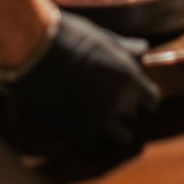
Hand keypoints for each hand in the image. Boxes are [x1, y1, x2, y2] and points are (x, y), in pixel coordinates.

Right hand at [3, 12, 159, 157]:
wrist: (33, 52)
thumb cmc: (66, 36)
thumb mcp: (100, 37)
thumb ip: (124, 48)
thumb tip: (142, 48)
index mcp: (130, 78)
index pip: (151, 100)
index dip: (141, 99)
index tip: (131, 97)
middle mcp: (120, 103)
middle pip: (132, 118)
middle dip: (122, 112)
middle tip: (103, 102)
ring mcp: (100, 122)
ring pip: (119, 138)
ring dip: (110, 131)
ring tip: (94, 120)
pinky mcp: (77, 135)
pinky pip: (93, 148)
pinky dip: (87, 140)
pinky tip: (76, 127)